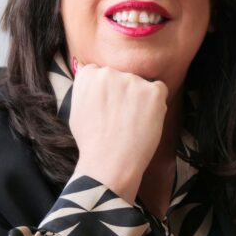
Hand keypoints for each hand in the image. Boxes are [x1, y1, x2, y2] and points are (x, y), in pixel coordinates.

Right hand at [68, 60, 167, 203]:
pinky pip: (160, 89)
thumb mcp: (75, 110)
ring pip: (141, 84)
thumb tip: (92, 75)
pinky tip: (146, 120)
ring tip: (132, 123)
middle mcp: (109, 72)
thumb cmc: (91, 142)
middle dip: (124, 93)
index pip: (102, 72)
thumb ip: (85, 89)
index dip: (109, 92)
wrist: (109, 163)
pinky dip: (157, 103)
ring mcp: (132, 81)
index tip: (109, 107)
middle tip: (121, 118)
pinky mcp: (152, 92)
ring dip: (140, 99)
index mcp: (89, 75)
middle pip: (123, 76)